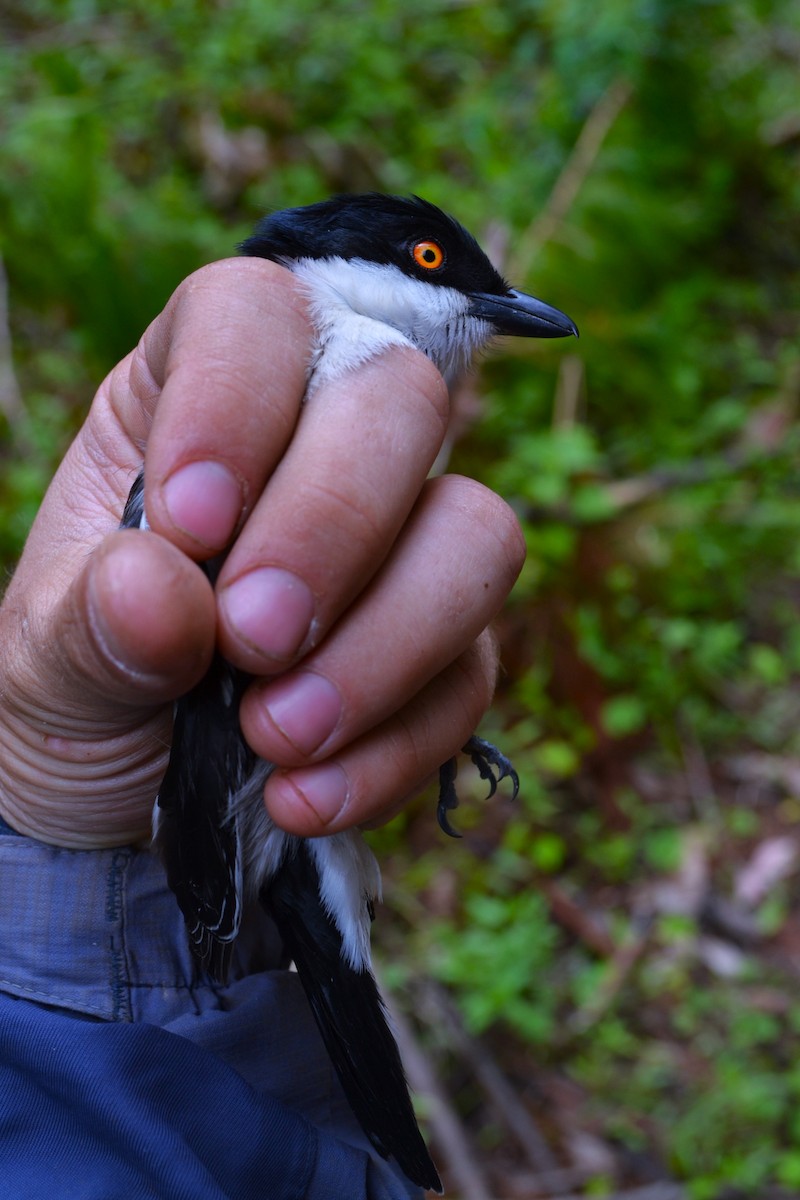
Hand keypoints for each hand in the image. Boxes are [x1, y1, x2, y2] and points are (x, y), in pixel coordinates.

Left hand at [0, 258, 524, 847]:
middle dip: (332, 525)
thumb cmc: (81, 680)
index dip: (237, 400)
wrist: (123, 799)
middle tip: (251, 642)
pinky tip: (303, 796)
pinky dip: (398, 743)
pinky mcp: (447, 647)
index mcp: (195, 394)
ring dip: (389, 642)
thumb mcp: (44, 656)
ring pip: (479, 529)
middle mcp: (316, 444)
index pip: (254, 315)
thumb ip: (91, 620)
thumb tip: (164, 594)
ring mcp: (400, 542)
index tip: (189, 530)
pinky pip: (475, 672)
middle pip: (399, 399)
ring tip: (275, 736)